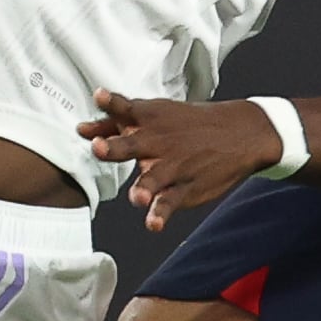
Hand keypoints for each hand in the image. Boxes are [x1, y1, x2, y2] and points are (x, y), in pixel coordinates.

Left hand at [81, 89, 284, 231]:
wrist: (239, 133)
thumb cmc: (185, 124)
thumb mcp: (152, 115)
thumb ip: (114, 123)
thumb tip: (82, 130)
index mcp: (147, 118)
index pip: (124, 108)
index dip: (110, 103)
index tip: (99, 96)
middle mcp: (157, 141)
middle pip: (131, 144)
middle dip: (114, 147)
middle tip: (99, 147)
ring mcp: (172, 166)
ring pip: (153, 178)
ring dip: (143, 187)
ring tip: (137, 197)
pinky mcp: (184, 188)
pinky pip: (170, 202)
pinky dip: (160, 214)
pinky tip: (153, 224)